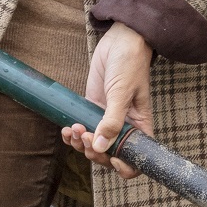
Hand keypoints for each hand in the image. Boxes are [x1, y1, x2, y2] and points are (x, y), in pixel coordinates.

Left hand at [65, 22, 152, 179]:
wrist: (120, 40)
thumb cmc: (130, 63)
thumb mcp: (122, 92)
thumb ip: (112, 121)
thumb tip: (100, 147)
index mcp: (139, 126)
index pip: (136, 158)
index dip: (124, 166)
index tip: (111, 158)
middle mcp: (124, 126)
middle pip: (109, 155)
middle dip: (95, 152)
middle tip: (85, 136)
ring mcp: (107, 119)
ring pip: (93, 145)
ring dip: (80, 144)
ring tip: (73, 129)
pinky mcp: (92, 109)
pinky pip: (82, 130)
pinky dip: (72, 135)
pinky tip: (66, 129)